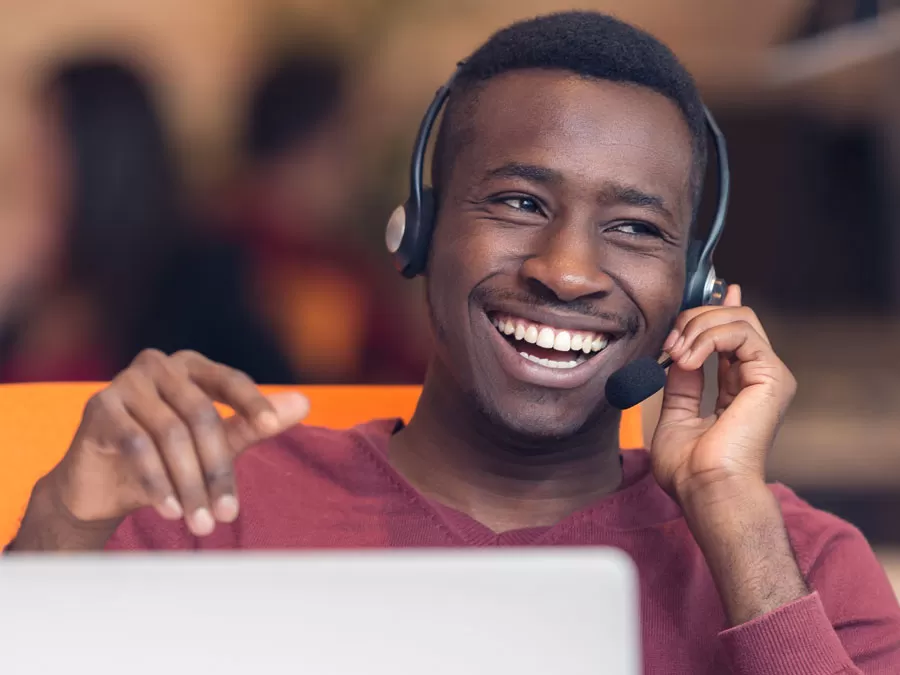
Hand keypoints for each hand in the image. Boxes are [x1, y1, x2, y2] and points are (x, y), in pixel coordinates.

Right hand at [46, 349, 308, 536]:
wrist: (102, 487)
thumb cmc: (168, 459)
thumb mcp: (216, 444)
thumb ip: (254, 423)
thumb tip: (304, 402)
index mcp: (192, 367)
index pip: (230, 380)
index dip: (252, 402)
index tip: (273, 425)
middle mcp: (159, 366)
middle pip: (202, 415)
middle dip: (217, 469)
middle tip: (228, 515)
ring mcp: (126, 382)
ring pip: (171, 434)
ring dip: (190, 484)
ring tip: (202, 524)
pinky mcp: (100, 407)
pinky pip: (137, 444)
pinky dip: (158, 482)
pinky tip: (171, 511)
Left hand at [650, 285, 796, 502]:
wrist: (706, 489)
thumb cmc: (690, 469)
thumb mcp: (675, 414)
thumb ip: (681, 383)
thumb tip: (677, 353)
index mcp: (739, 387)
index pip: (734, 333)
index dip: (718, 309)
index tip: (710, 290)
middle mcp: (758, 378)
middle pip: (734, 318)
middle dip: (695, 318)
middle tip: (669, 343)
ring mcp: (768, 376)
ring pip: (738, 317)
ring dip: (697, 326)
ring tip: (675, 354)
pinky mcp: (772, 376)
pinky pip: (740, 331)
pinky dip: (706, 337)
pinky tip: (686, 359)